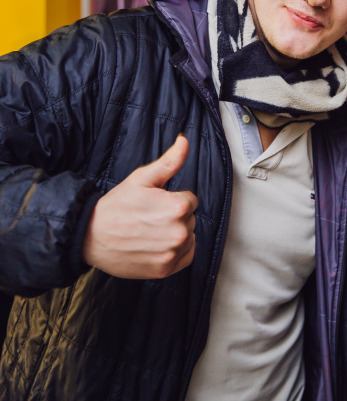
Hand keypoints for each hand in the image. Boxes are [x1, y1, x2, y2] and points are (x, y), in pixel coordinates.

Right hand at [82, 135, 196, 278]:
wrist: (91, 236)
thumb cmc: (117, 205)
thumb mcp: (143, 177)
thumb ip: (170, 161)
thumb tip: (185, 140)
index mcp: (178, 208)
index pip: (191, 200)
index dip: (173, 198)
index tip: (155, 202)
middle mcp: (179, 233)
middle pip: (190, 219)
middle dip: (174, 215)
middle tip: (149, 216)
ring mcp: (172, 254)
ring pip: (188, 237)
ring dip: (175, 233)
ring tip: (150, 230)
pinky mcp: (164, 270)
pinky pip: (186, 256)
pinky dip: (176, 251)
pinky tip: (157, 244)